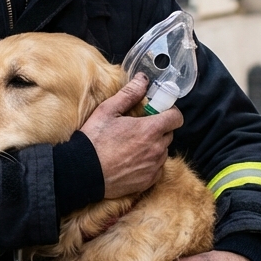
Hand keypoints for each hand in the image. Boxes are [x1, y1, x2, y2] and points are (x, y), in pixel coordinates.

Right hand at [81, 74, 183, 197]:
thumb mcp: (108, 110)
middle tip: (140, 128)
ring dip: (154, 146)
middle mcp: (157, 149)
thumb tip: (143, 79)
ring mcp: (153, 166)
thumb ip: (129, 94)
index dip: (170, 112)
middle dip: (159, 129)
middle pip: (169, 134)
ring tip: (133, 146)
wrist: (84, 172)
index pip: (176, 118)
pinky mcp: (148, 181)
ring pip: (163, 151)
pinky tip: (132, 161)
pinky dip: (149, 163)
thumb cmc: (94, 140)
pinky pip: (156, 168)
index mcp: (150, 130)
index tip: (158, 112)